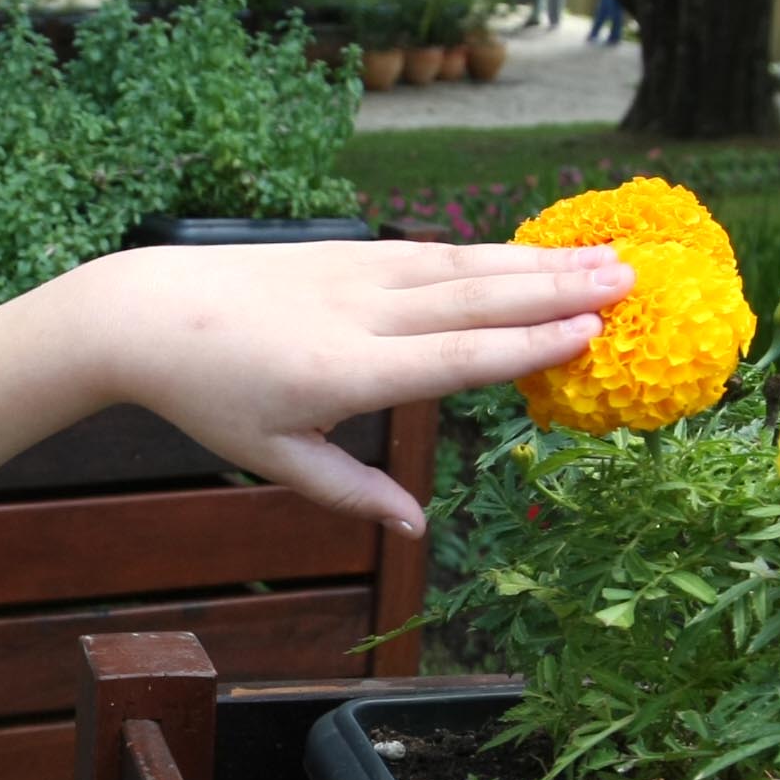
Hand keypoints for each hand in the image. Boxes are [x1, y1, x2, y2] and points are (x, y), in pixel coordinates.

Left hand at [59, 239, 630, 534]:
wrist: (146, 312)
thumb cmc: (209, 397)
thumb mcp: (273, 458)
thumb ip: (350, 493)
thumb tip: (418, 530)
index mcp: (344, 375)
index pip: (454, 358)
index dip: (526, 345)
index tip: (589, 332)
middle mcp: (358, 314)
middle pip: (474, 299)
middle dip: (556, 290)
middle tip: (633, 282)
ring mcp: (353, 273)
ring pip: (461, 265)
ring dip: (538, 261)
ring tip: (607, 255)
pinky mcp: (345, 251)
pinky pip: (430, 251)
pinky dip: (488, 249)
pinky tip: (533, 249)